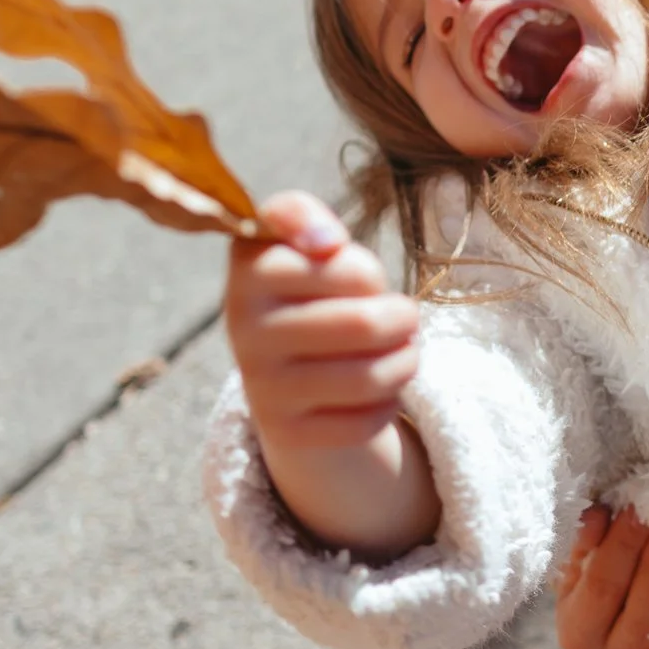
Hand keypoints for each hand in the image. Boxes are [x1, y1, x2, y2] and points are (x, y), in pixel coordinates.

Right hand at [224, 192, 438, 556]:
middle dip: (403, 319)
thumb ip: (301, 215)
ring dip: (405, 362)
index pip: (349, 269)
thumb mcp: (302, 240)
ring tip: (403, 350)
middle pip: (366, 326)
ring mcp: (260, 385)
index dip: (369, 274)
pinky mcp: (284, 433)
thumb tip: (324, 242)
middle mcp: (243, 328)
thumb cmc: (312, 289)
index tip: (358, 278)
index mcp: (250, 270)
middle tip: (403, 316)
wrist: (285, 368)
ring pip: (370, 377)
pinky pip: (365, 422)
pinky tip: (379, 390)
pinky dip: (388, 405)